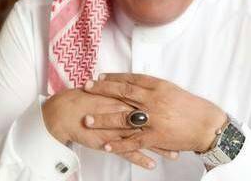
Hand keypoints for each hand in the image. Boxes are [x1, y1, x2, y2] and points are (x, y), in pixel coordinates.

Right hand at [42, 88, 176, 168]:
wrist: (66, 110)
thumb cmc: (86, 98)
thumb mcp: (108, 89)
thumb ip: (124, 89)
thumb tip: (138, 87)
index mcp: (125, 96)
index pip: (150, 103)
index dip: (166, 109)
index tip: (180, 114)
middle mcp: (124, 111)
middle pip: (152, 121)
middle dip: (168, 129)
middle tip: (184, 135)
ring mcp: (118, 128)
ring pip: (143, 139)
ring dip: (159, 147)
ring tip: (174, 153)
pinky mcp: (110, 141)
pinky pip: (128, 152)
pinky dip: (141, 159)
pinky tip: (151, 164)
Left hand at [83, 73, 226, 153]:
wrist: (207, 124)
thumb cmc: (191, 106)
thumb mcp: (172, 90)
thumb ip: (153, 87)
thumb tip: (135, 83)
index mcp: (158, 86)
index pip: (131, 79)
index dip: (114, 78)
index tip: (100, 77)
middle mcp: (154, 100)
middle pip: (123, 93)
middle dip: (102, 90)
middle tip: (86, 87)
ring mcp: (154, 119)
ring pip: (124, 118)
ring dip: (104, 119)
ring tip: (88, 120)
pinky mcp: (157, 137)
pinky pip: (134, 141)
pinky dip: (119, 144)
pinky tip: (106, 145)